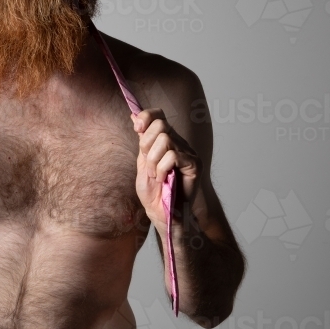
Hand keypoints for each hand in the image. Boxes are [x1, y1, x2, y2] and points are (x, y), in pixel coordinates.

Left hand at [133, 108, 201, 226]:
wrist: (162, 214)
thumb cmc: (153, 192)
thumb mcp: (142, 162)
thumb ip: (142, 141)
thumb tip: (134, 116)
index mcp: (166, 140)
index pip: (159, 114)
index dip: (146, 117)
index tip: (136, 128)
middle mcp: (179, 143)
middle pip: (160, 125)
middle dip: (146, 145)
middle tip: (148, 164)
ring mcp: (188, 153)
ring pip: (165, 140)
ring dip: (153, 161)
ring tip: (155, 175)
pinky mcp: (194, 165)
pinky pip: (172, 156)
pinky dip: (162, 168)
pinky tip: (163, 179)